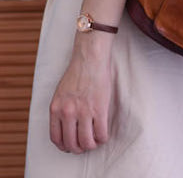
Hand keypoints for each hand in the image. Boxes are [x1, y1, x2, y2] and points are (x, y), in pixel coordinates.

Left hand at [49, 38, 112, 153]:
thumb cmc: (78, 71)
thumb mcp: (61, 92)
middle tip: (84, 145)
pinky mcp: (99, 109)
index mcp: (56, 109)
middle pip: (71, 143)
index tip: (70, 145)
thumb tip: (66, 124)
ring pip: (86, 142)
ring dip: (91, 145)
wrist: (90, 58)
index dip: (64, 146)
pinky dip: (103, 138)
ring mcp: (83, 112)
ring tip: (95, 141)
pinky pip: (101, 133)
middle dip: (78, 148)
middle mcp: (67, 113)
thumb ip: (61, 108)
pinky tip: (104, 134)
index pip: (56, 138)